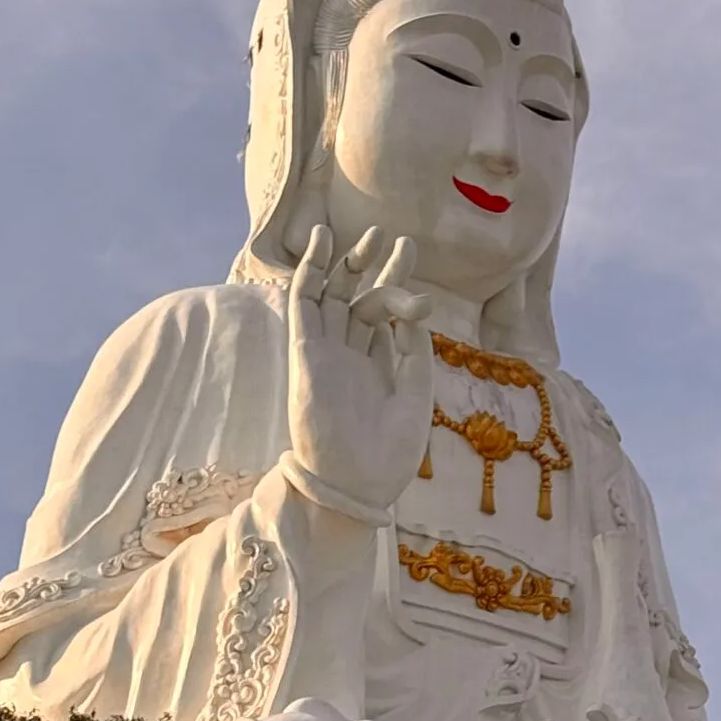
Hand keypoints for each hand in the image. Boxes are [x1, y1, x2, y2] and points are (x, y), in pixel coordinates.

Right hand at [285, 225, 434, 516]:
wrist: (356, 486)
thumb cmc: (388, 455)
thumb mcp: (416, 397)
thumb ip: (415, 353)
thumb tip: (414, 310)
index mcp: (376, 367)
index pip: (383, 314)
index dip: (396, 282)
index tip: (410, 253)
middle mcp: (349, 356)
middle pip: (359, 298)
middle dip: (376, 267)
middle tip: (396, 238)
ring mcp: (326, 354)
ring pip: (331, 297)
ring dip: (344, 263)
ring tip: (365, 234)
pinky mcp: (305, 355)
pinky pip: (304, 306)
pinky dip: (310, 273)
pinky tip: (321, 244)